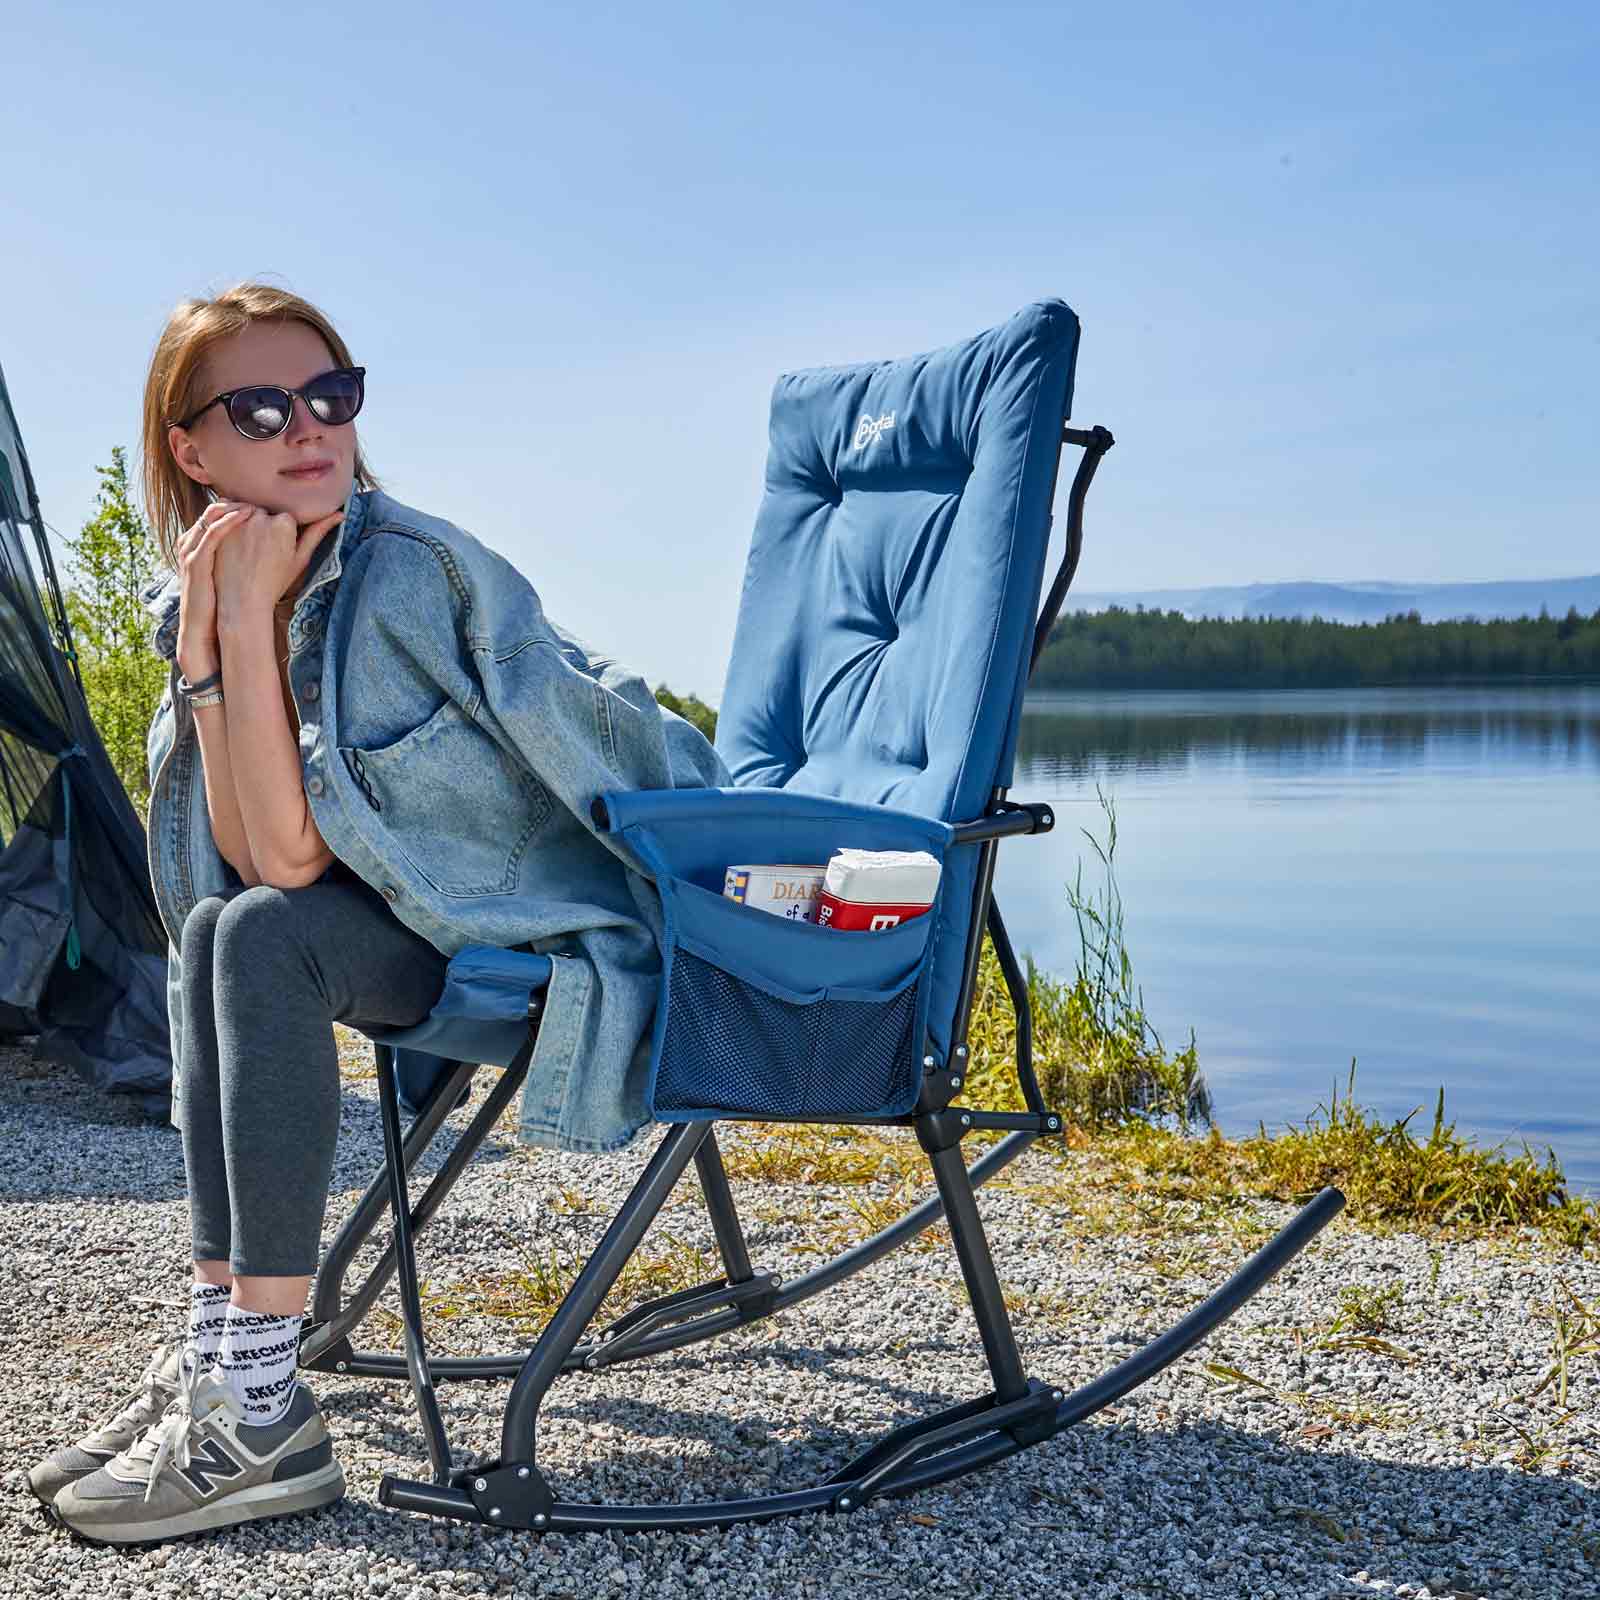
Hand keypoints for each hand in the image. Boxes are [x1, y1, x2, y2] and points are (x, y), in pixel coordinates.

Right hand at [174, 499, 255, 678]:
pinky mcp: (195, 560)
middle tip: (264, 494)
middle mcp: (193, 541)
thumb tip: (268, 541)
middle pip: (216, 510)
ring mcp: (191, 549)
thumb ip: (245, 552)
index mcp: (203, 542)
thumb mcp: (235, 572)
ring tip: (258, 501)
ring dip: (235, 505)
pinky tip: (247, 514)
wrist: (207, 629)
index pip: (221, 512)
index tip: (266, 501)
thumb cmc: (225, 602)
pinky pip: (211, 533)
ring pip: (212, 516)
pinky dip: (228, 520)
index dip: (242, 504)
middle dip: (239, 500)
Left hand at [211, 502, 344, 631]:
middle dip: (263, 525)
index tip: (276, 552)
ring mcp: (238, 520)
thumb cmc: (275, 582)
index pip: (286, 516)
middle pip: (265, 510)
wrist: (242, 600)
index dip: (281, 534)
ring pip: (246, 510)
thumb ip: (318, 532)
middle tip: (260, 552)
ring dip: (245, 521)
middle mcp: (261, 517)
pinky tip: (232, 542)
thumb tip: (340, 514)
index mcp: (284, 523)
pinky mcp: (220, 525)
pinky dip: (228, 521)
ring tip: (246, 549)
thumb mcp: (300, 558)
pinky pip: (225, 512)